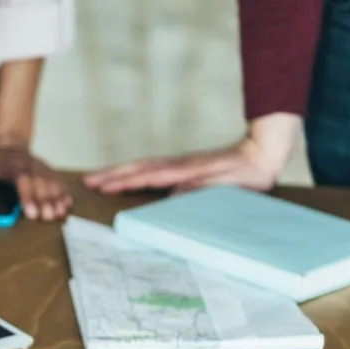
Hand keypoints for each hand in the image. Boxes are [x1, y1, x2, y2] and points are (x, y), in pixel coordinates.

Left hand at [0, 146, 70, 220]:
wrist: (9, 146)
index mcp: (14, 166)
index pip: (23, 180)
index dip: (28, 196)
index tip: (30, 212)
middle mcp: (31, 166)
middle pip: (40, 184)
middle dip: (44, 201)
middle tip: (46, 217)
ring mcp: (41, 168)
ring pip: (52, 183)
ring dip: (56, 199)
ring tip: (58, 214)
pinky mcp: (48, 172)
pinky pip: (58, 182)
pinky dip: (64, 193)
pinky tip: (67, 205)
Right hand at [84, 139, 280, 194]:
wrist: (263, 151)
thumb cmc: (248, 174)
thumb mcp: (229, 186)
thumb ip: (201, 188)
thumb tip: (172, 195)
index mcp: (185, 171)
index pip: (147, 176)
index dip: (124, 182)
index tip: (103, 187)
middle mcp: (177, 165)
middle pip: (137, 168)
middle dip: (111, 175)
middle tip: (86, 181)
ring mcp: (178, 164)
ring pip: (141, 167)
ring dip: (117, 172)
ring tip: (96, 179)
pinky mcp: (182, 166)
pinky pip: (150, 169)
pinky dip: (132, 172)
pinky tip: (126, 177)